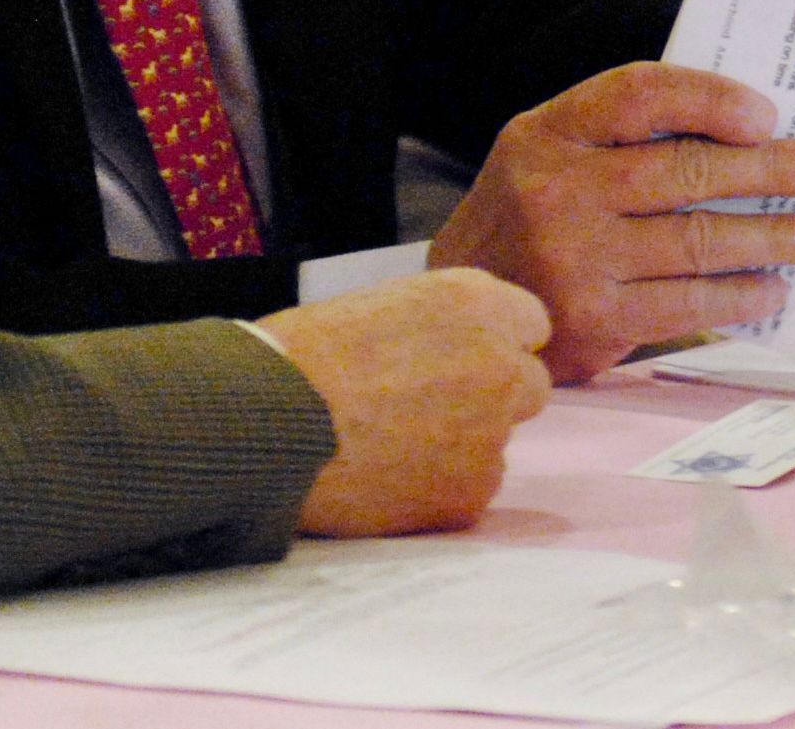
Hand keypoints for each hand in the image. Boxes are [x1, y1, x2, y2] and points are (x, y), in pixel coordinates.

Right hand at [259, 267, 552, 534]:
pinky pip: (473, 489)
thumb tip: (461, 348)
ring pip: (498, 441)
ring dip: (462, 445)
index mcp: (476, 302)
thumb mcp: (385, 304)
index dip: (497, 344)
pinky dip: (439, 489)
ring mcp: (492, 432)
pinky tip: (388, 480)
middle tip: (428, 409)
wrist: (262, 425)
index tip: (466, 360)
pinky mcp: (471, 491)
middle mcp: (499, 363)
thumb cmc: (301, 355)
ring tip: (390, 446)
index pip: (532, 324)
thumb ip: (443, 325)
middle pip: (530, 385)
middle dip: (492, 396)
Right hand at [430, 62, 794, 381]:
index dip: (712, 99)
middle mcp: (558, 191)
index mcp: (549, 132)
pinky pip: (689, 303)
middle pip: (686, 171)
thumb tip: (750, 133)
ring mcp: (576, 259)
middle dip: (770, 170)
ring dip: (772, 237)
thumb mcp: (553, 155)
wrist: (465, 309)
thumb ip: (624, 138)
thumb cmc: (533, 219)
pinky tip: (774, 288)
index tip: (767, 114)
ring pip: (698, 241)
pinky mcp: (596, 321)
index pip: (641, 94)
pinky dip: (741, 295)